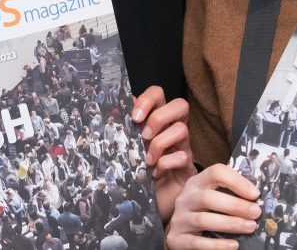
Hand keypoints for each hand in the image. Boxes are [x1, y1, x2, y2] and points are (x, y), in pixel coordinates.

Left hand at [132, 85, 195, 221]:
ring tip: (147, 160)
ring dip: (160, 143)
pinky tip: (155, 173)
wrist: (149, 202)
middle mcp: (172, 129)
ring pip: (182, 129)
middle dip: (159, 117)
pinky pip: (182, 156)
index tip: (134, 117)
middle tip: (144, 136)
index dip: (148, 100)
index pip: (158, 94)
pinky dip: (165, 163)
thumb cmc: (136, 170)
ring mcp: (182, 147)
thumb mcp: (127, 147)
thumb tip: (109, 111)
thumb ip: (123, 130)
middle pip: (180, 105)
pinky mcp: (187, 166)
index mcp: (156, 120)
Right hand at [166, 164, 260, 248]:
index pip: (215, 173)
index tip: (255, 194)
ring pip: (203, 220)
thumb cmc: (204, 211)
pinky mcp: (177, 239)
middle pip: (208, 198)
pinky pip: (197, 243)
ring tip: (250, 227)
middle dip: (235, 205)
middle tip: (256, 212)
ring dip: (230, 224)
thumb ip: (228, 192)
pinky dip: (217, 245)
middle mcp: (186, 198)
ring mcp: (180, 219)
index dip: (236, 181)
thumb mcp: (211, 195)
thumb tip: (256, 197)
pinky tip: (233, 245)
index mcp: (196, 183)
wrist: (180, 233)